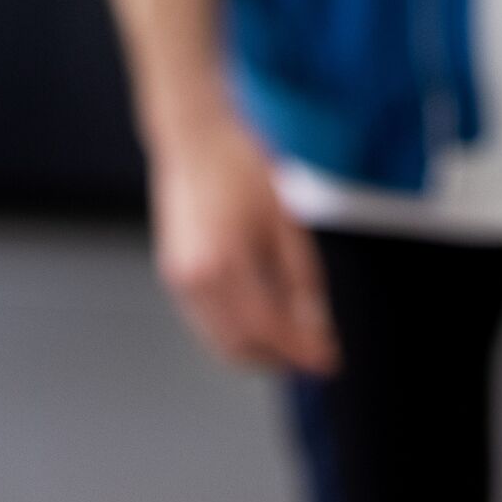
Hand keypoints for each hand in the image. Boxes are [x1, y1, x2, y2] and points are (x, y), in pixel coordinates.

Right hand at [149, 109, 338, 375]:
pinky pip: (206, 323)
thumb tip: (316, 326)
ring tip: (293, 342)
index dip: (302, 351)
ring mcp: (179, 281)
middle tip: (314, 355)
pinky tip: (262, 322)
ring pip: (221, 342)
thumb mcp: (286, 218)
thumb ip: (301, 278)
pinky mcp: (173, 276)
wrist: (192, 138)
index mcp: (227, 262)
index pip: (270, 329)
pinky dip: (235, 334)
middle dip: (280, 358)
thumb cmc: (240, 166)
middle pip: (242, 347)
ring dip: (258, 352)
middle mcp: (196, 279)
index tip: (329, 362)